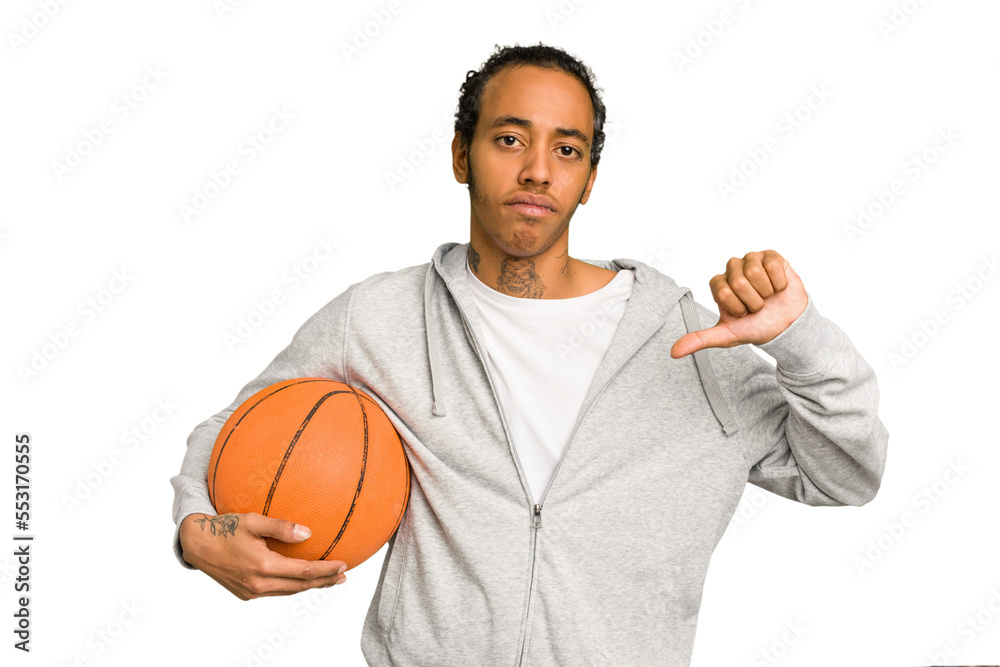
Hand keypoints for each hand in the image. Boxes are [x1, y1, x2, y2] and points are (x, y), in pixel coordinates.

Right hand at [179, 512, 347, 600]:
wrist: (196, 545)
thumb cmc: (225, 528)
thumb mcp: (253, 521)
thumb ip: (281, 527)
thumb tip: (308, 533)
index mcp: (263, 566)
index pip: (304, 572)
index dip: (326, 570)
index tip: (343, 565)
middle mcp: (258, 584)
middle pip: (300, 586)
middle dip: (324, 581)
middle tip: (343, 576)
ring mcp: (251, 592)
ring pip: (288, 591)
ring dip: (310, 586)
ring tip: (328, 579)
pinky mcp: (246, 594)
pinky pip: (276, 591)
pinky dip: (292, 586)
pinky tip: (301, 578)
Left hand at [671, 250, 806, 357]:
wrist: (786, 326)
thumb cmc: (755, 327)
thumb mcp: (726, 336)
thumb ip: (700, 340)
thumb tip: (674, 352)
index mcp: (718, 284)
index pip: (721, 290)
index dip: (735, 306)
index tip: (742, 313)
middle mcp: (732, 269)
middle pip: (737, 281)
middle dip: (751, 301)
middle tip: (757, 306)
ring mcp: (751, 260)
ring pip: (754, 272)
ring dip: (765, 292)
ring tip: (768, 297)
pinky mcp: (771, 256)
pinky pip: (772, 266)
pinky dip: (778, 284)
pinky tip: (778, 288)